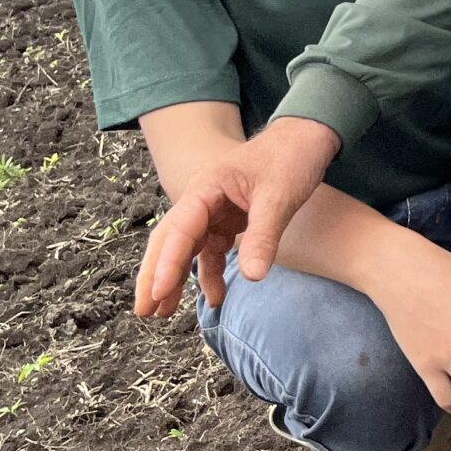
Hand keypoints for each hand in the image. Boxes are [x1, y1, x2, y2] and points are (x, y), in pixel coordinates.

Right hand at [133, 118, 339, 317]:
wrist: (307, 139)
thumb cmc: (291, 158)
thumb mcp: (279, 197)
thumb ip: (263, 236)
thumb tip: (250, 277)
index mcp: (206, 187)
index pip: (180, 229)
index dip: (166, 263)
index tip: (157, 292)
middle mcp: (203, 199)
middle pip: (171, 240)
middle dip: (155, 275)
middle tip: (144, 310)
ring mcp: (214, 210)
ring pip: (188, 249)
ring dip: (176, 278)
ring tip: (164, 312)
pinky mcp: (228, 219)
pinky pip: (212, 250)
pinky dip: (211, 273)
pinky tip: (215, 297)